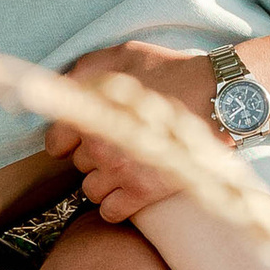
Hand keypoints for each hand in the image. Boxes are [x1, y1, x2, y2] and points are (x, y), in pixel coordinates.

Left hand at [43, 38, 218, 225]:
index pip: (55, 143)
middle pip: (79, 165)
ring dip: (104, 182)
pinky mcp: (144, 191)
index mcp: (89, 112)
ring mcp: (121, 170)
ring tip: (125, 169)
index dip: (68, 140)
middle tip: (119, 146)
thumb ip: (85, 72)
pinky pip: (110, 212)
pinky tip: (129, 193)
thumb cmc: (168, 71)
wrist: (214, 94)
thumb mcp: (121, 56)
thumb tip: (59, 87)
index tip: (83, 138)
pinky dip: (116, 206)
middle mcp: (100, 143)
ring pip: (91, 190)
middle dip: (94, 157)